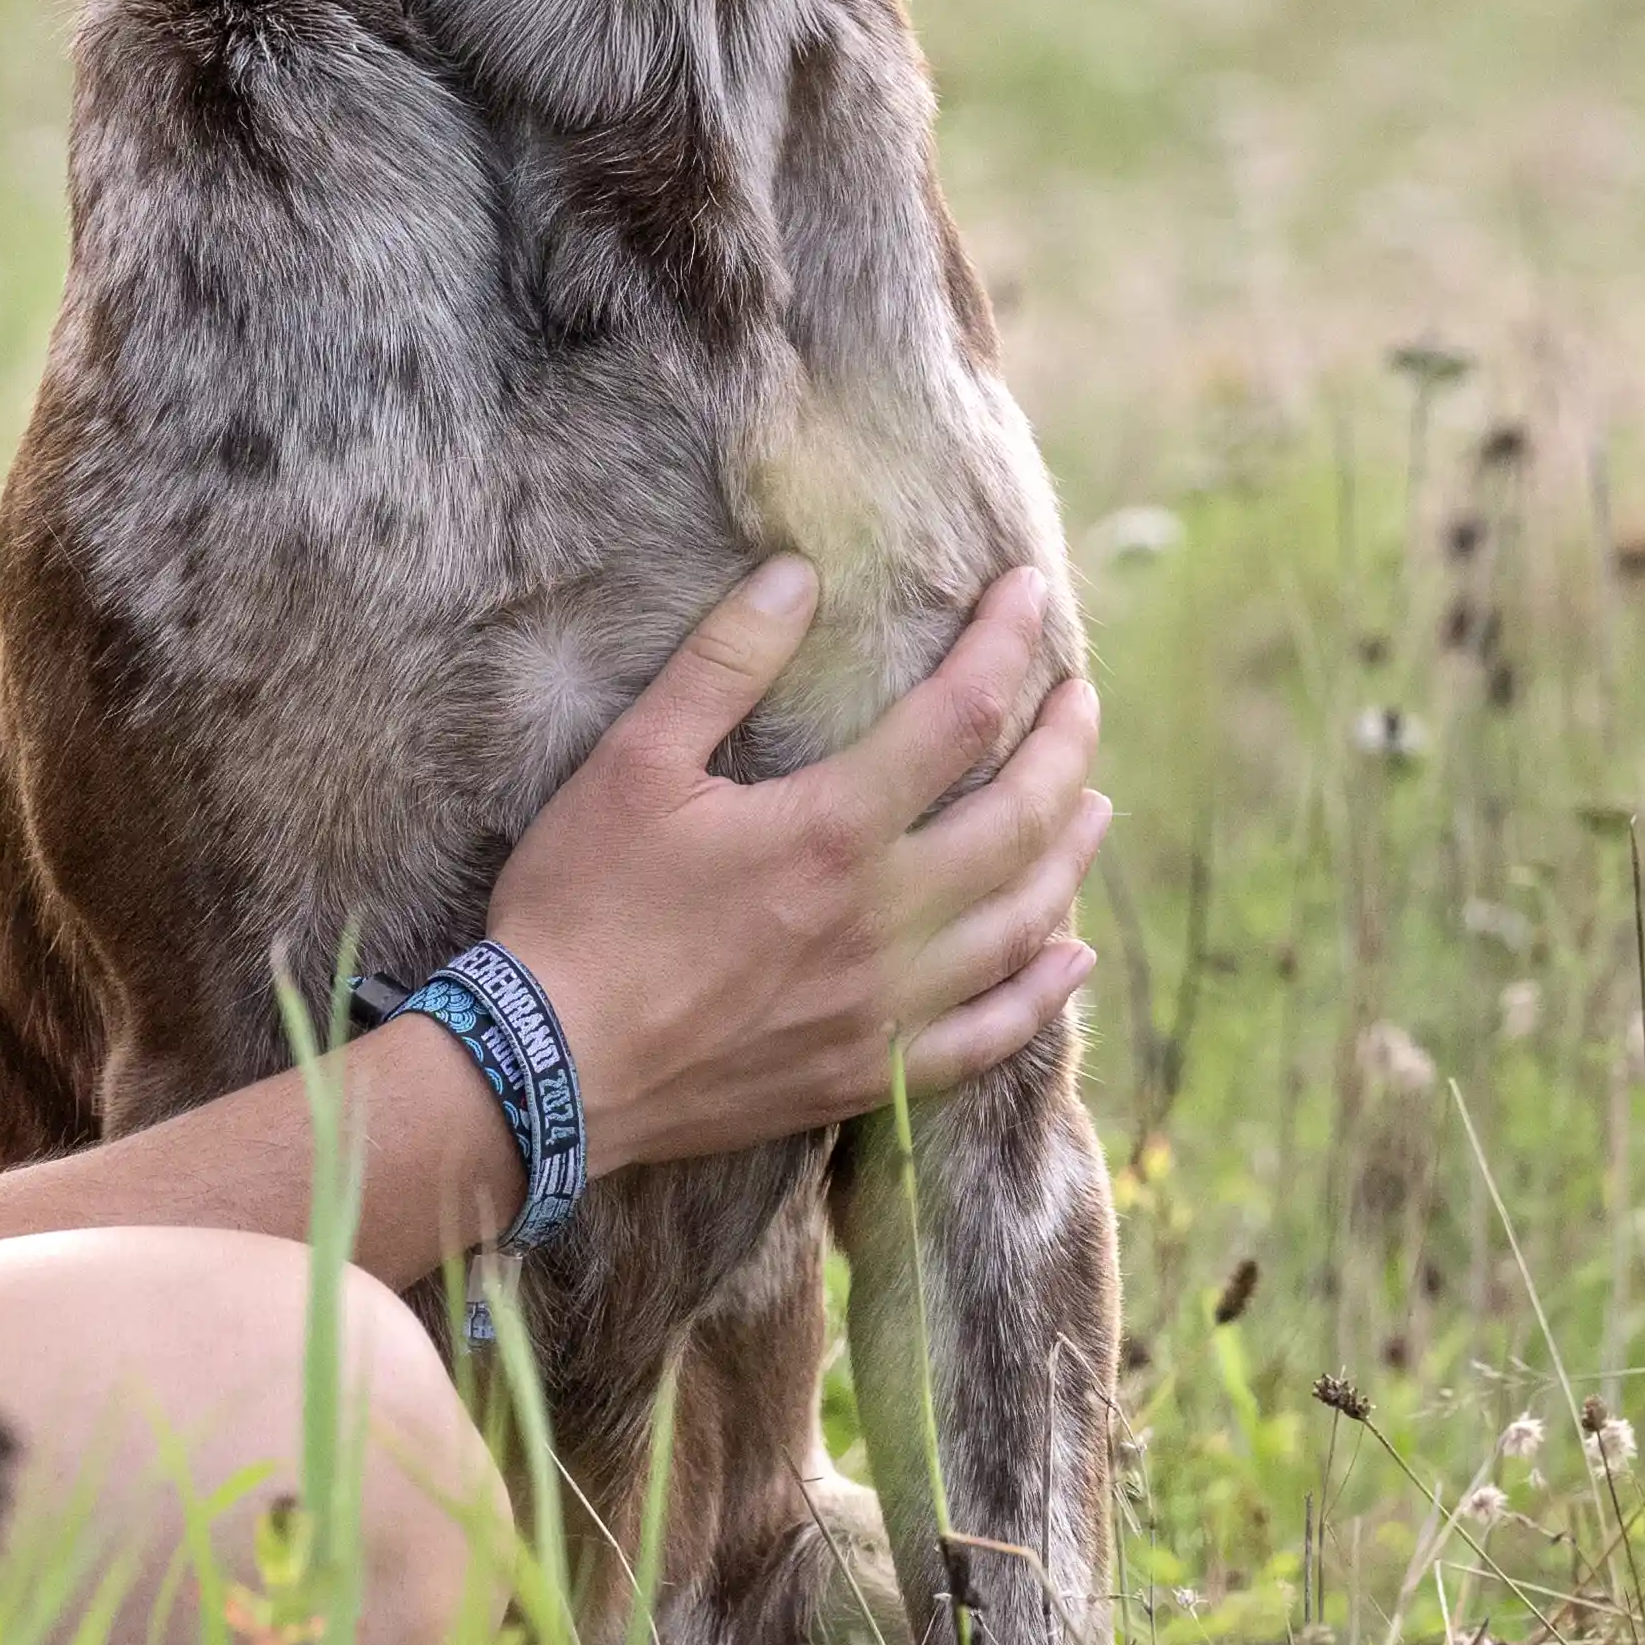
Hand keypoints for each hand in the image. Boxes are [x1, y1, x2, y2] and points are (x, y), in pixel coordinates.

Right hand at [480, 561, 1105, 1178]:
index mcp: (832, 827)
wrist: (550, 1069)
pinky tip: (1069, 956)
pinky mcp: (866, 1070)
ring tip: (1094, 805)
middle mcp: (882, 919)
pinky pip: (989, 1036)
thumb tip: (797, 573)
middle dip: (1065, 747)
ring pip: (1022, 924)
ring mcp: (884, 1005)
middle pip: (1020, 819)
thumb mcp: (635, 762)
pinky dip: (1043, 992)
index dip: (1005, 642)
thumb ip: (725, 663)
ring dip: (1069, 856)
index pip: (960, 714)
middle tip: (1083, 698)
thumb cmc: (581, 905)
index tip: (1027, 592)